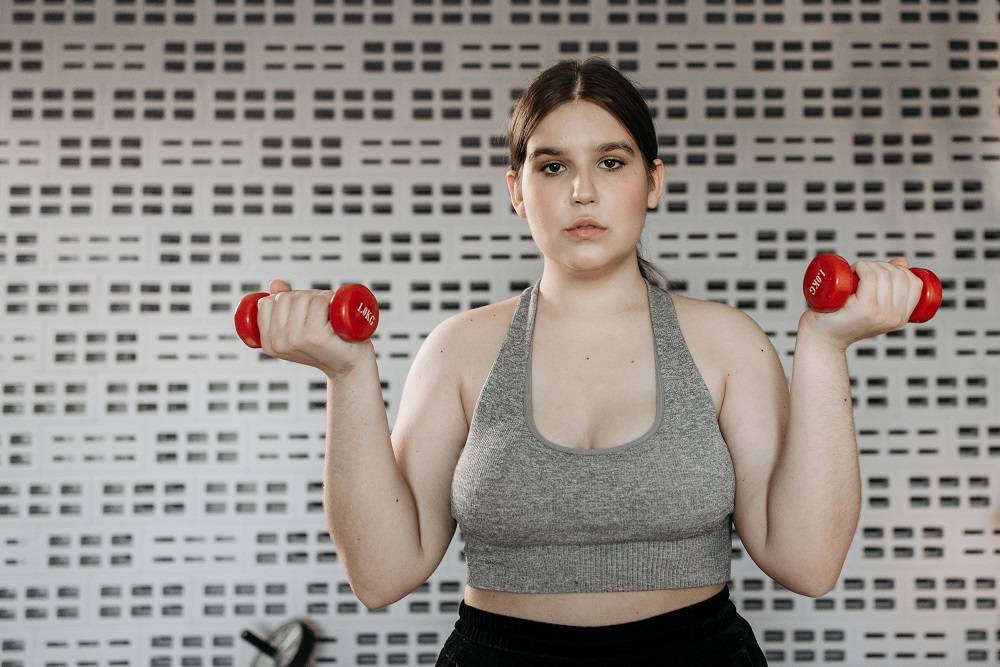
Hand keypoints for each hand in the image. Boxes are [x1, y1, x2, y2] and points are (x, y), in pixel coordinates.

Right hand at [256, 278, 372, 376]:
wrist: (351, 366)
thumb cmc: (327, 347)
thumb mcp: (298, 329)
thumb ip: (282, 307)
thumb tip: (275, 283)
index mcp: (269, 343)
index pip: (266, 303)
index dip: (286, 299)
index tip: (302, 311)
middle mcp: (279, 342)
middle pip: (284, 298)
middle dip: (304, 296)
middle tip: (320, 312)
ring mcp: (297, 338)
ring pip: (302, 297)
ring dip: (319, 297)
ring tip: (328, 314)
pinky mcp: (316, 334)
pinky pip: (318, 301)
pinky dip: (328, 299)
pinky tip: (334, 312)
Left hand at [798, 257, 924, 350]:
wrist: (821, 339)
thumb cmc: (843, 321)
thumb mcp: (873, 305)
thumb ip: (889, 285)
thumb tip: (902, 262)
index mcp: (901, 318)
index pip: (914, 283)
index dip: (899, 270)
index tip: (880, 272)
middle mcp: (894, 317)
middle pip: (899, 275)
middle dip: (881, 265)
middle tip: (862, 272)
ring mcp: (879, 313)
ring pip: (883, 274)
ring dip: (868, 264)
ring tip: (855, 273)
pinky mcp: (863, 309)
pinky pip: (871, 277)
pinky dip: (863, 267)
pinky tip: (854, 271)